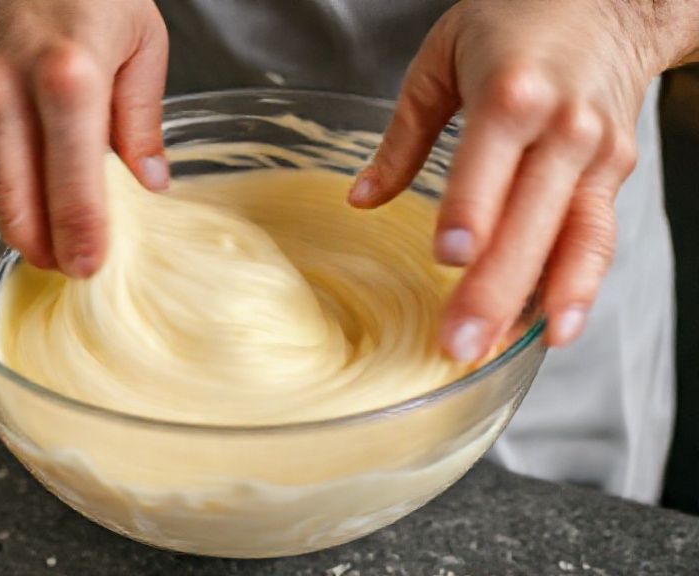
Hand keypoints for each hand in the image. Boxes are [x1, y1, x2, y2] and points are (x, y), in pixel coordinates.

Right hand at [0, 0, 169, 276]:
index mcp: (68, 80)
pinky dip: (2, 187)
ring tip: (55, 239)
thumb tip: (149, 185)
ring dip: (23, 227)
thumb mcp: (142, 44)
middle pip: (17, 204)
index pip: (72, 186)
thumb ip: (142, 121)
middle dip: (44, 251)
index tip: (91, 268)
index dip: (82, 239)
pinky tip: (29, 184)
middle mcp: (8, 92)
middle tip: (70, 269)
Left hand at [350, 0, 692, 359]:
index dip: (473, 212)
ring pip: (573, 240)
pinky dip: (578, 286)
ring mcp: (596, 155)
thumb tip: (362, 199)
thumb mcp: (442, 58)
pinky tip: (554, 326)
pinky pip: (597, 238)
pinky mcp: (615, 174)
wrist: (613, 0)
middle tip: (459, 340)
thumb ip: (403, 134)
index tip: (451, 258)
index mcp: (512, 93)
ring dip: (539, 301)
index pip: (490, 164)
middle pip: (530, 220)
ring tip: (504, 347)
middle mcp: (562, 128)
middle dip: (495, 288)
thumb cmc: (518, 20)